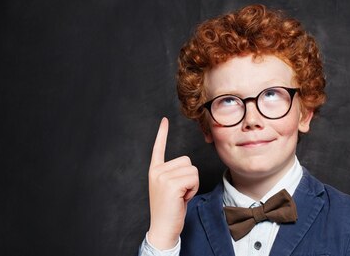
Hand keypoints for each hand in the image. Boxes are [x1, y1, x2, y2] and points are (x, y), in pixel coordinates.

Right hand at [146, 117, 198, 249]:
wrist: (163, 228)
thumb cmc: (170, 210)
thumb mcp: (169, 188)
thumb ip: (174, 174)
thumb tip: (187, 165)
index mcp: (155, 170)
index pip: (158, 147)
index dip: (162, 133)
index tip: (164, 120)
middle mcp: (157, 171)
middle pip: (188, 161)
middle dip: (190, 177)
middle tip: (180, 193)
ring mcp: (162, 177)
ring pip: (193, 169)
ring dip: (193, 184)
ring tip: (181, 196)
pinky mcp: (171, 184)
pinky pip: (194, 178)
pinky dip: (193, 189)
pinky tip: (182, 199)